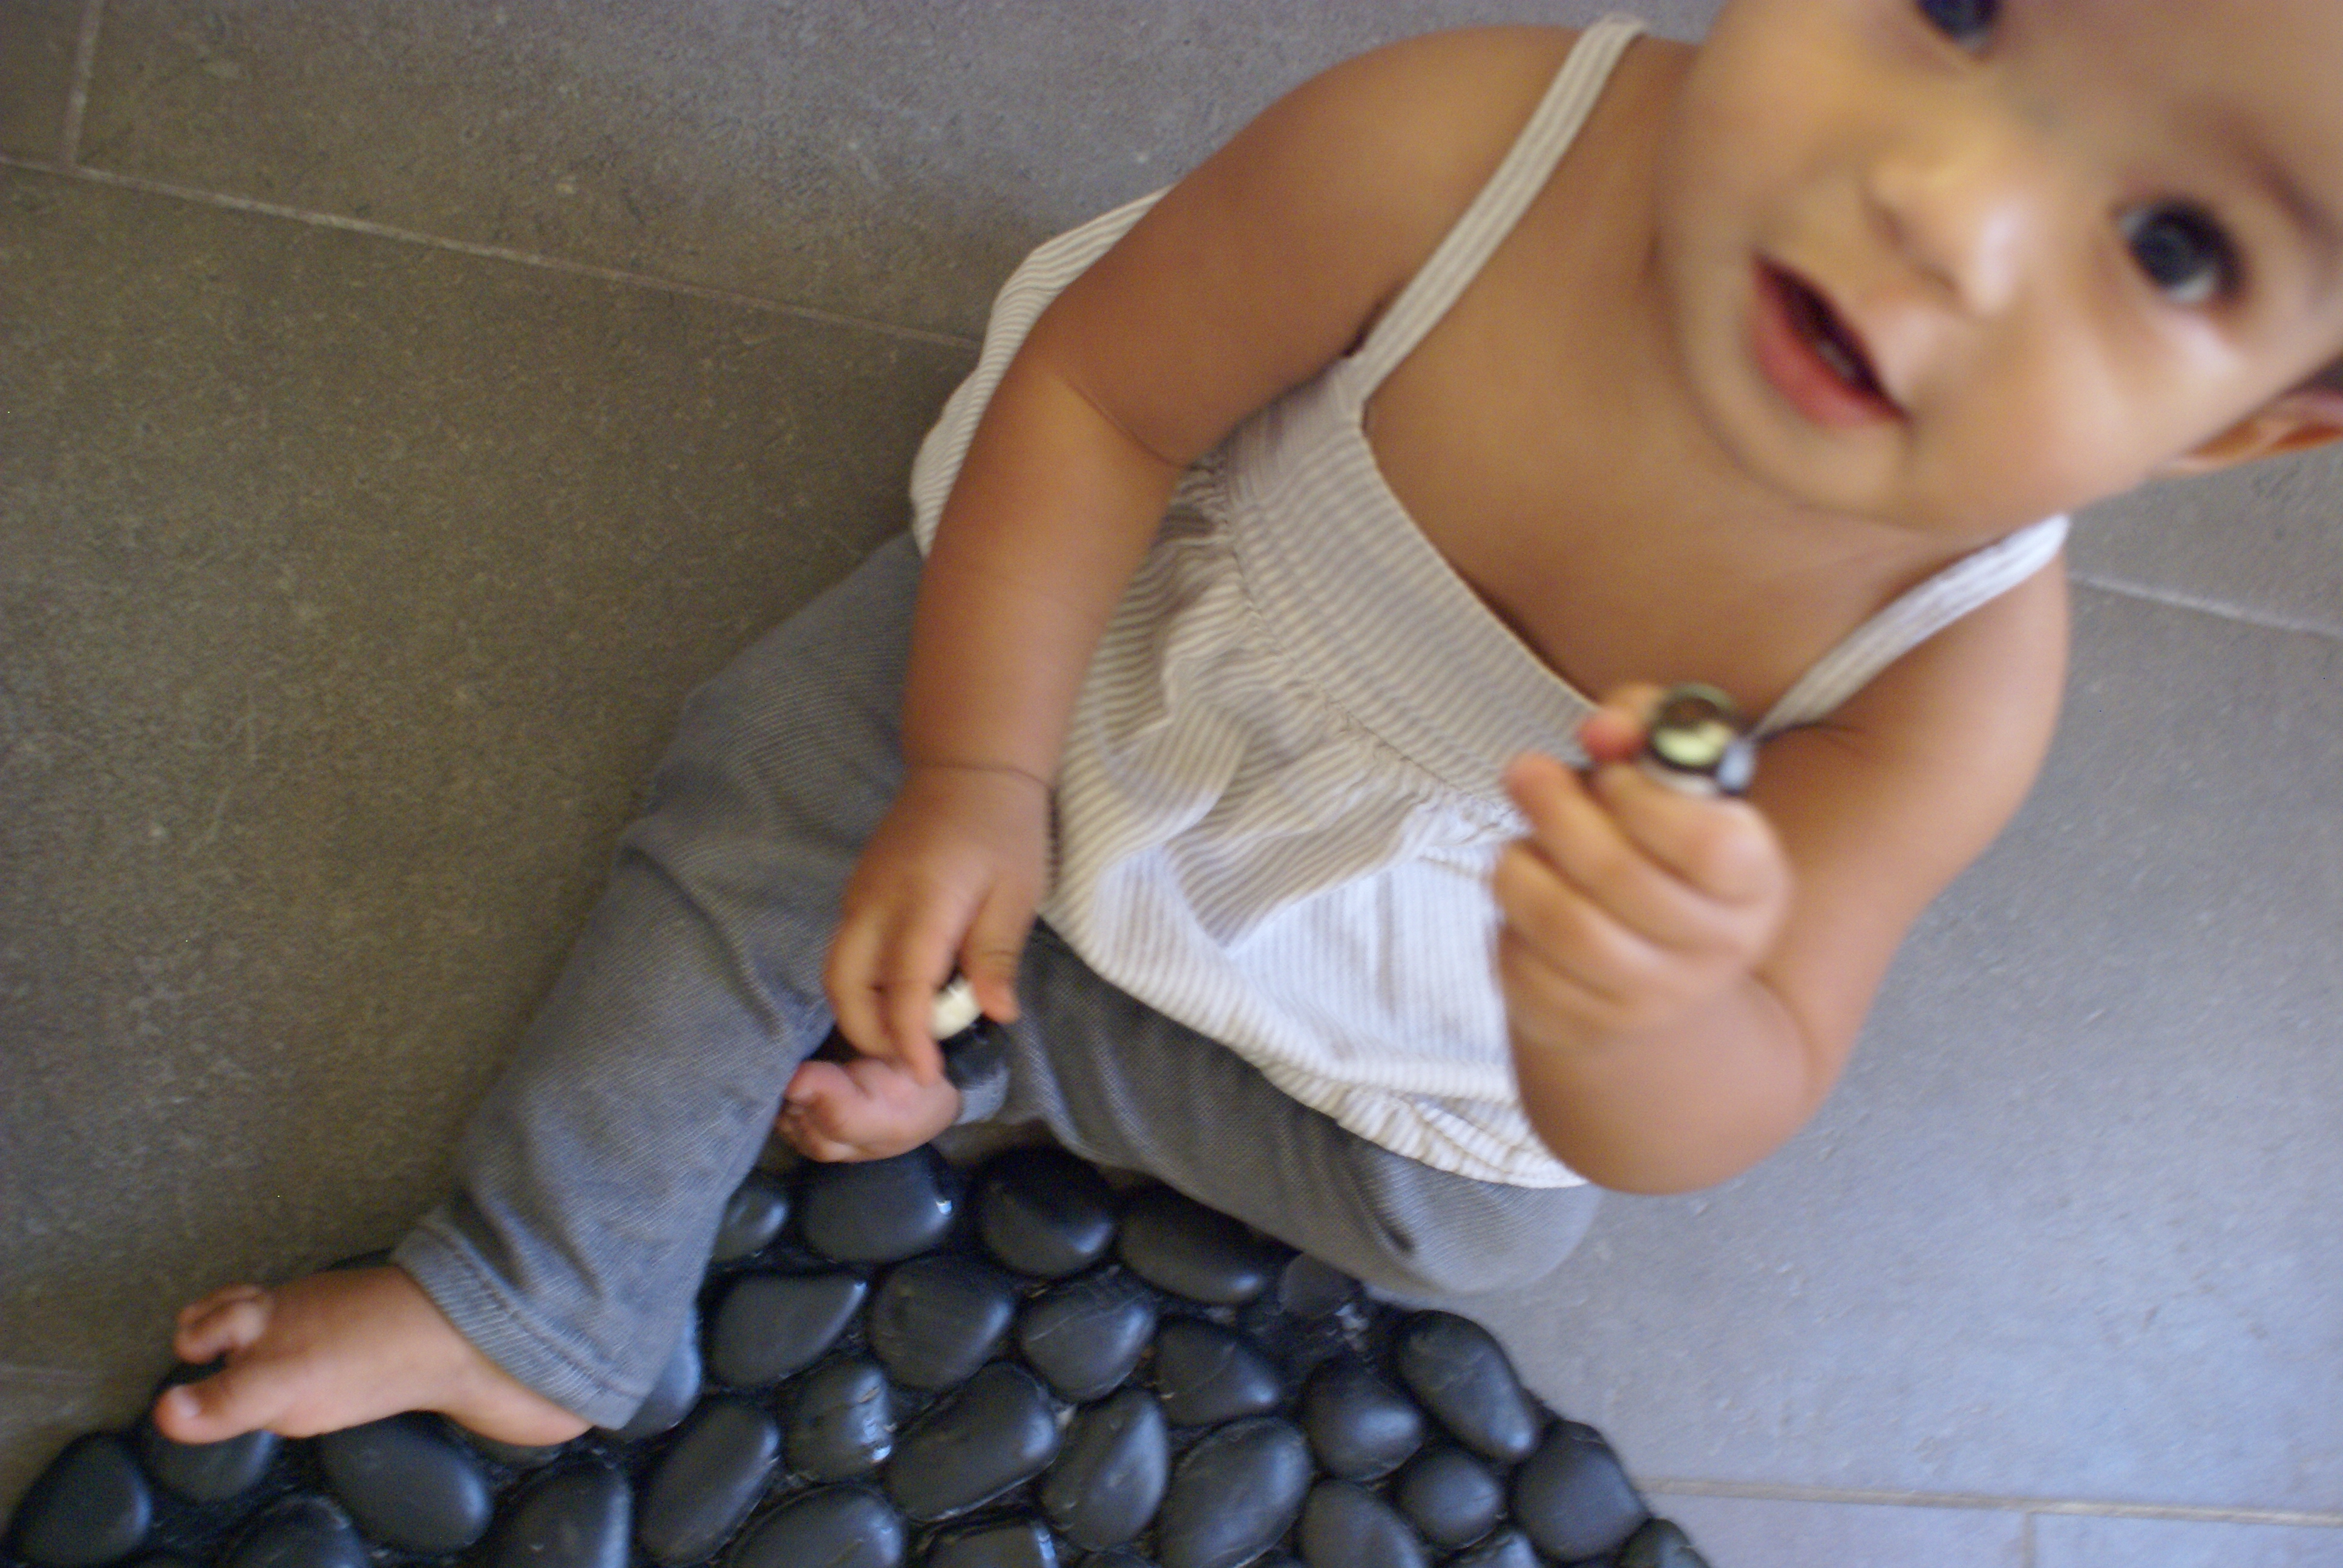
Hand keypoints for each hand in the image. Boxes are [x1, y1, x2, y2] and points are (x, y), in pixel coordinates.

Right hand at [824, 762, 1049, 1079]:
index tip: (926, 1074)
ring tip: (906, 1036)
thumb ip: (997, 954)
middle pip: (845, 984)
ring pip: (838, 970)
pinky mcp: (857, 892)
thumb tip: (997, 1015)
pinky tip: (902, 995)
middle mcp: (877, 900)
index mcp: (925, 901)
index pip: (904, 987)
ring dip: (862, 1012)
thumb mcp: (1018, 892)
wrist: (969, 768)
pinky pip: (847, 950)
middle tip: (910, 1060)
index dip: (910, 1038)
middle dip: (869, 1034)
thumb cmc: (1003, 829)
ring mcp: (859, 894)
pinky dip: (864, 984)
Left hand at [1495, 687, 1790, 1051]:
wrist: (1648, 962)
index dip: (1644, 799)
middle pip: (1621, 878)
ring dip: (1521, 868)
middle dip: (1558, 811)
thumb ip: (1641, 725)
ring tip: (1520, 844)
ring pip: (1563, 925)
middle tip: (1525, 770)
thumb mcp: (1665, 772)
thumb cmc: (1652, 845)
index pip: (1708, 845)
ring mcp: (1653, 1000)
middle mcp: (1718, 950)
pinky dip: (1506, 922)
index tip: (1611, 773)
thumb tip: (1603, 728)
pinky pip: (1521, 966)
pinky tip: (1523, 904)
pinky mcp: (1584, 1027)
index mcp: (1756, 881)